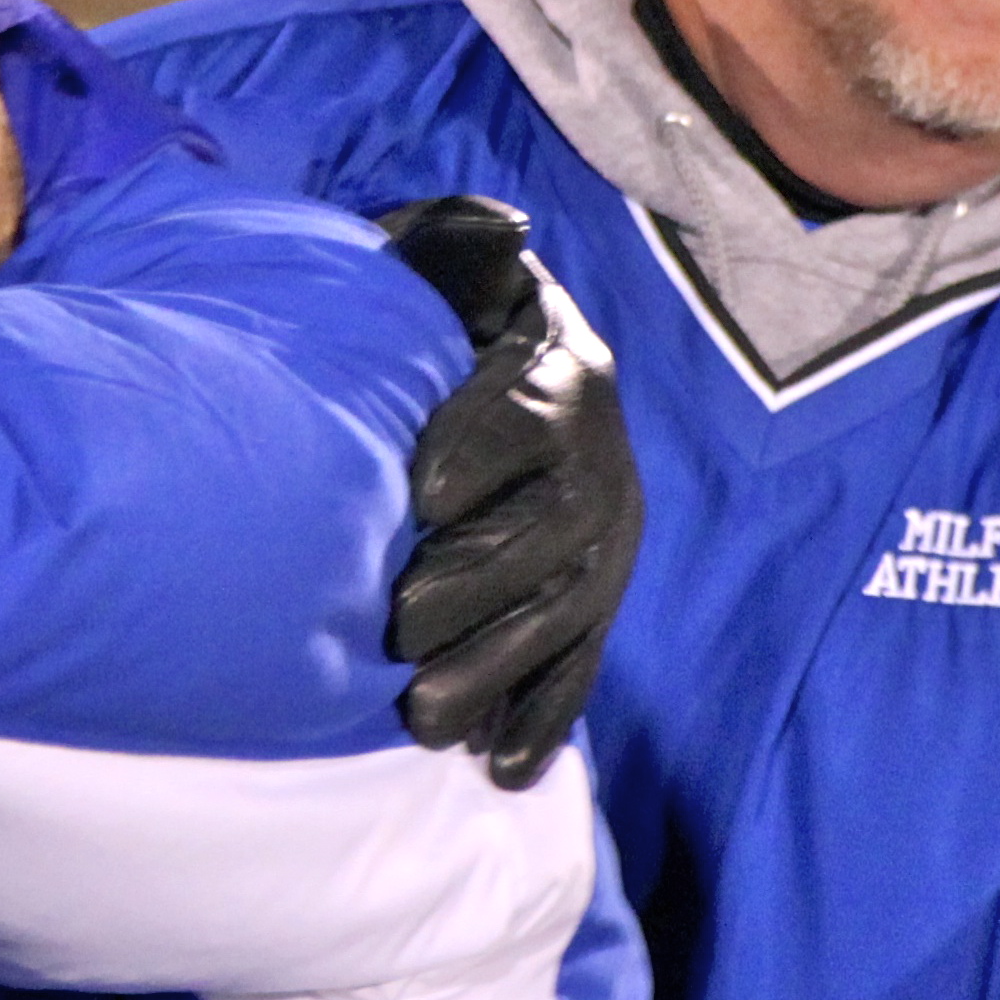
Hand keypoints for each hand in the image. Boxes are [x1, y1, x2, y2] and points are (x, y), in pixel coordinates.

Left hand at [376, 197, 642, 789]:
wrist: (503, 355)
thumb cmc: (449, 309)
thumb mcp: (451, 258)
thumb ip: (465, 243)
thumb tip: (502, 229)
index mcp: (566, 377)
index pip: (531, 417)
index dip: (477, 451)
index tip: (417, 492)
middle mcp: (601, 466)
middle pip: (550, 534)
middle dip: (476, 585)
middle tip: (396, 625)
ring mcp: (603, 542)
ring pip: (562, 614)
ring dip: (497, 671)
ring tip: (424, 716)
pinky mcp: (591, 599)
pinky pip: (579, 665)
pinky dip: (542, 719)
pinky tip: (500, 770)